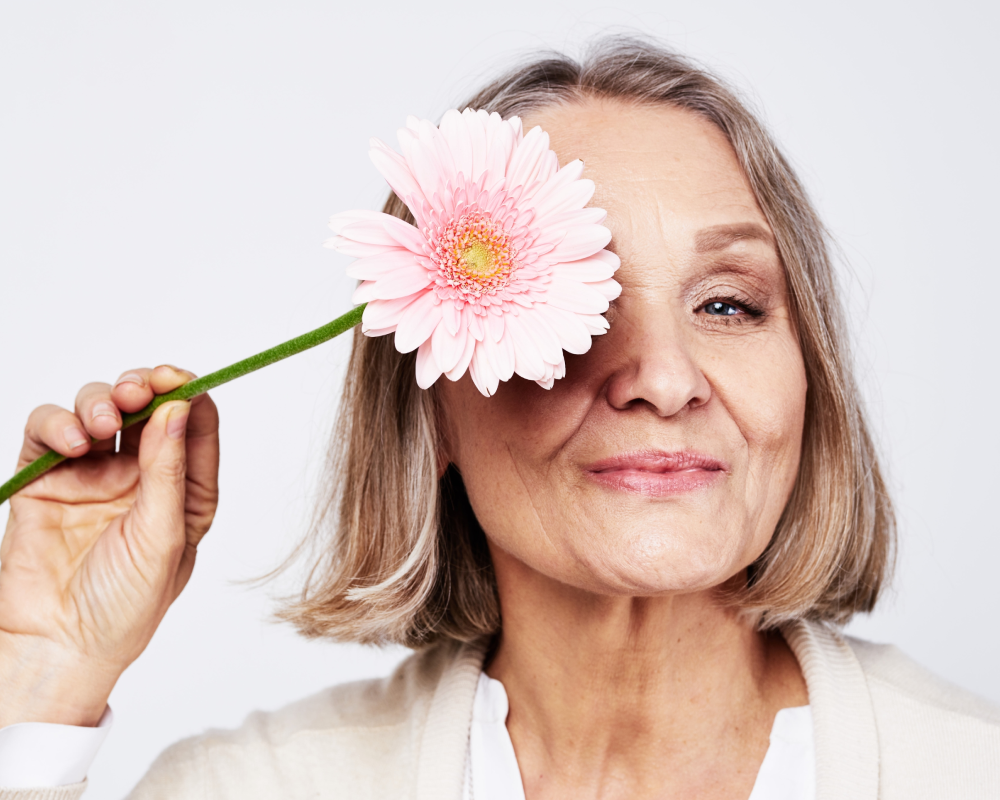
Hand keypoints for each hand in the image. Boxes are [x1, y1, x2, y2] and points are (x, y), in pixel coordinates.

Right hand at [0, 366, 219, 726]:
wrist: (57, 646)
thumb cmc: (124, 606)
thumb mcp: (163, 537)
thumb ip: (169, 471)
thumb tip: (179, 408)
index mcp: (183, 490)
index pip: (194, 426)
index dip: (189, 394)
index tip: (180, 378)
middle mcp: (141, 477)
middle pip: (145, 407)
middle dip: (144, 388)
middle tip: (139, 390)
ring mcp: (92, 475)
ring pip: (98, 409)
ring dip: (101, 401)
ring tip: (103, 425)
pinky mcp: (46, 479)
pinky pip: (49, 432)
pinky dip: (57, 423)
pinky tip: (72, 443)